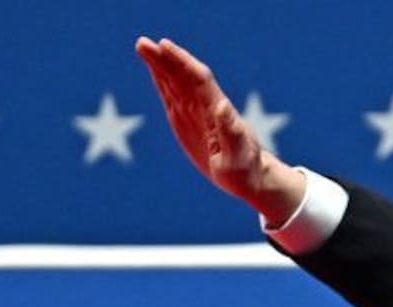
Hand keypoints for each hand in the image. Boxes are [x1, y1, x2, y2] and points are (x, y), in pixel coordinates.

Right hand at [135, 36, 303, 223]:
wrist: (250, 177)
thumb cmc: (246, 168)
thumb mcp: (238, 155)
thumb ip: (230, 131)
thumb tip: (222, 104)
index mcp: (217, 112)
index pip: (198, 80)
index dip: (181, 61)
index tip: (163, 46)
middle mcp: (206, 107)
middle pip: (183, 77)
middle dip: (165, 59)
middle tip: (142, 43)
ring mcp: (197, 114)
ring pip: (176, 84)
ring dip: (160, 66)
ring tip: (142, 47)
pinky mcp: (189, 123)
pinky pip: (173, 98)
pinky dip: (163, 82)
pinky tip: (154, 71)